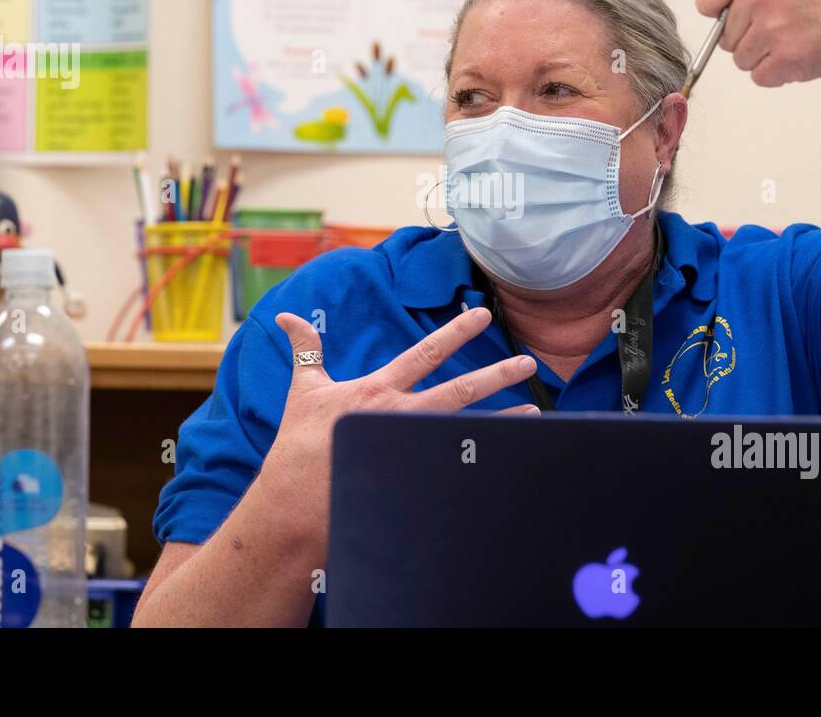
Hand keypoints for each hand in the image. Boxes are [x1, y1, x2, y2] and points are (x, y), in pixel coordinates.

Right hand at [260, 306, 538, 535]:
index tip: (482, 316)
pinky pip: (456, 466)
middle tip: (527, 363)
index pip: (423, 354)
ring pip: (467, 430)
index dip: (455, 332)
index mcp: (376, 391)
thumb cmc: (297, 445)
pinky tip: (507, 454)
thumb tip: (286, 317)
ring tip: (533, 411)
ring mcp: (409, 450)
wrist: (294, 505)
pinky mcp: (414, 479)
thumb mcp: (302, 390)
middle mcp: (398, 417)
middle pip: (458, 391)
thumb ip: (305, 350)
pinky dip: (481, 458)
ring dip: (502, 421)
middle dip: (495, 375)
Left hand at [696, 0, 820, 90]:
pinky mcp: (785, 57)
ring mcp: (774, 26)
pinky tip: (797, 51)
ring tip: (790, 33)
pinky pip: (757, 76)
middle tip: (781, 18)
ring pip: (738, 57)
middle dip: (747, 33)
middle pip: (722, 34)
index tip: (753, 0)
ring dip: (761, 53)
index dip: (725, 7)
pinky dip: (775, 72)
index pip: (706, 2)